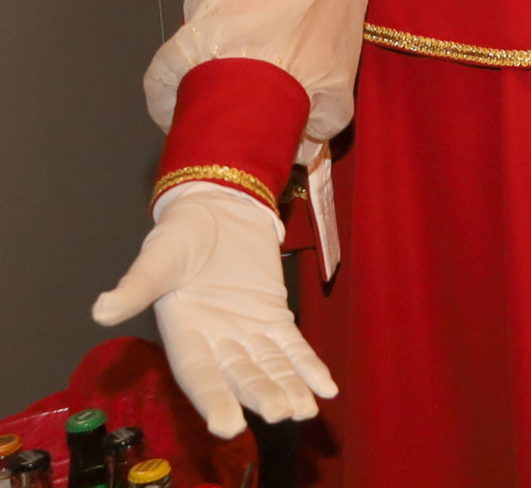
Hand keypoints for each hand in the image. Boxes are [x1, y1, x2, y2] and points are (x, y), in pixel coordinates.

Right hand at [93, 183, 336, 437]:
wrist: (218, 207)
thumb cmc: (180, 234)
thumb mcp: (157, 256)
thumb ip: (136, 286)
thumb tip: (100, 310)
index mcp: (183, 333)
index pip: (199, 374)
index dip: (213, 399)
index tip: (228, 426)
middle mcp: (216, 341)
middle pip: (240, 375)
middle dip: (260, 395)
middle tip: (282, 414)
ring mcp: (247, 331)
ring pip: (269, 366)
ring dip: (288, 388)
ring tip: (305, 410)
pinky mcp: (274, 316)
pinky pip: (293, 347)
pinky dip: (309, 366)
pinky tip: (326, 388)